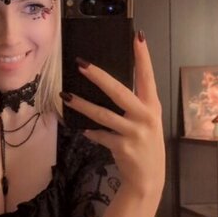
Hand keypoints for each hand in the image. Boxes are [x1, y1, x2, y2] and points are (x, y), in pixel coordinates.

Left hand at [62, 33, 164, 199]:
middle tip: (81, 64)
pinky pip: (100, 135)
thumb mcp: (147, 122)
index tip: (137, 36)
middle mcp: (145, 116)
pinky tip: (84, 129)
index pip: (147, 76)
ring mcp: (134, 132)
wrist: (148, 179)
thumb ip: (134, 105)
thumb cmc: (146, 145)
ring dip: (82, 105)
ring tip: (65, 96)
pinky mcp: (122, 147)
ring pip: (102, 114)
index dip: (143, 57)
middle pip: (119, 92)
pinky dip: (91, 132)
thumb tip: (108, 86)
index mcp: (152, 106)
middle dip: (99, 76)